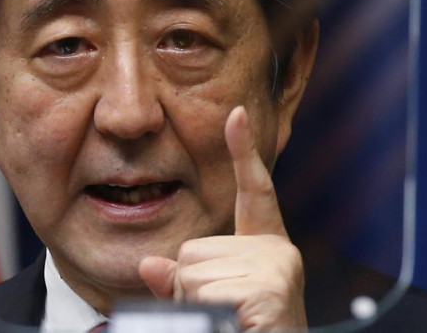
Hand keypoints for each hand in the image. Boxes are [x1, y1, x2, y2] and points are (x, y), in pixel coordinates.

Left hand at [139, 106, 306, 330]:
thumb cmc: (244, 329)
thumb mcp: (206, 301)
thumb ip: (181, 281)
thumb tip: (150, 265)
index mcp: (262, 249)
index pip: (252, 192)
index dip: (242, 151)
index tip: (237, 114)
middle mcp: (275, 251)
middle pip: (193, 250)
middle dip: (191, 287)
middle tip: (221, 312)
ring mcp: (276, 266)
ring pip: (191, 272)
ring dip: (197, 303)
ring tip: (229, 320)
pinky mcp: (271, 286)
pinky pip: (206, 290)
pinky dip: (207, 312)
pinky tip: (238, 322)